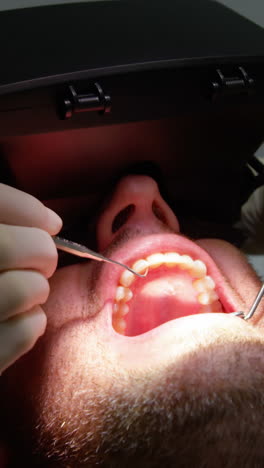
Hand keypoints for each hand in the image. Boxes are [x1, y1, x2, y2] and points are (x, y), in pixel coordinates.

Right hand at [0, 183, 61, 373]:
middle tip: (41, 260)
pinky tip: (18, 320)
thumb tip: (51, 222)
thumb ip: (0, 224)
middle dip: (40, 251)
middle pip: (11, 247)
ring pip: (25, 290)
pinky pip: (26, 332)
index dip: (25, 209)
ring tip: (24, 293)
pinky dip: (32, 323)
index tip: (49, 221)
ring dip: (36, 289)